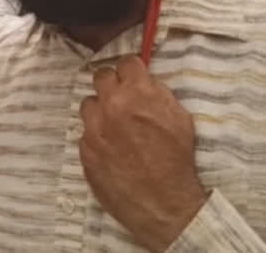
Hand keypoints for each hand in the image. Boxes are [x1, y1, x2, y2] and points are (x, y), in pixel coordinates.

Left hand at [79, 56, 206, 251]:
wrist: (164, 202)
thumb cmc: (177, 161)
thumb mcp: (180, 118)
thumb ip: (158, 94)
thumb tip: (145, 83)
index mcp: (137, 93)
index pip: (125, 62)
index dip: (132, 70)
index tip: (133, 76)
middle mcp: (111, 106)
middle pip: (101, 77)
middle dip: (113, 84)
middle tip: (122, 96)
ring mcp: (94, 128)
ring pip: (88, 104)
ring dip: (100, 110)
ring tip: (113, 124)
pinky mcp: (85, 150)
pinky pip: (86, 133)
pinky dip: (97, 136)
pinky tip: (111, 148)